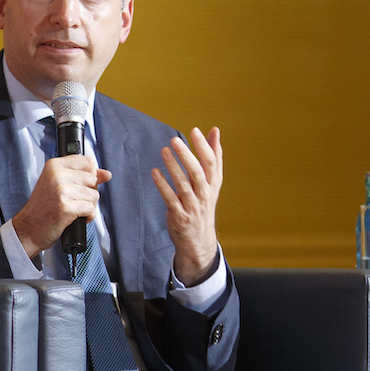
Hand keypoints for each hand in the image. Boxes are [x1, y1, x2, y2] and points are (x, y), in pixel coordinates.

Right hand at [11, 155, 111, 259]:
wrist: (29, 228)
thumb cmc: (43, 207)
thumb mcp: (59, 185)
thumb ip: (84, 176)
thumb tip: (107, 174)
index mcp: (54, 166)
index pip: (87, 161)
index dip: (89, 175)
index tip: (79, 185)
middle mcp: (57, 175)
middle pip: (93, 179)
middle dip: (88, 192)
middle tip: (72, 200)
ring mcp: (61, 191)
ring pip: (94, 195)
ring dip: (87, 206)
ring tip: (72, 209)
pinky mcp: (66, 207)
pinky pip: (91, 209)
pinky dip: (87, 216)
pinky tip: (74, 217)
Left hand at [150, 126, 223, 286]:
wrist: (198, 240)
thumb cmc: (203, 204)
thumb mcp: (211, 182)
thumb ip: (212, 156)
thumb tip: (214, 130)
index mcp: (213, 184)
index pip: (212, 163)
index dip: (204, 146)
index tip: (195, 130)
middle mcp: (205, 195)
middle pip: (198, 173)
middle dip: (187, 156)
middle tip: (175, 140)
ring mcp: (193, 206)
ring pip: (184, 185)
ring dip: (173, 167)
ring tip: (164, 151)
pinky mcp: (180, 216)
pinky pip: (170, 199)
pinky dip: (162, 185)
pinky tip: (155, 172)